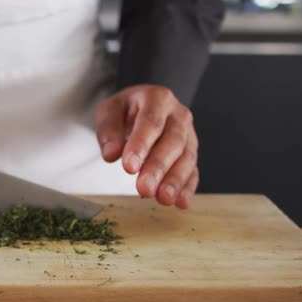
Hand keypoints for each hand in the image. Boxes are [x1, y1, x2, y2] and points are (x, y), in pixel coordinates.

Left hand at [95, 85, 198, 208]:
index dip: (141, 145)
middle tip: (144, 188)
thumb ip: (108, 130)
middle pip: (172, 142)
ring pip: (186, 158)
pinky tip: (180, 202)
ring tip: (162, 199)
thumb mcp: (109, 110)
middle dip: (158, 167)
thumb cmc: (125, 110)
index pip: (151, 122)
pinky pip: (193, 170)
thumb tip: (111, 154)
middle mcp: (178, 115)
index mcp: (157, 98)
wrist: (140, 107)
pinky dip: (187, 187)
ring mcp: (188, 134)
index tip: (129, 167)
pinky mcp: (191, 152)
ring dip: (175, 180)